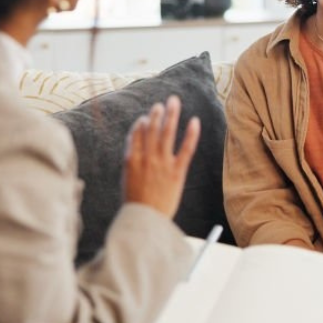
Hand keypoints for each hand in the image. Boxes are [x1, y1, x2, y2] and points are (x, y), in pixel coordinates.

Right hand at [123, 96, 199, 218]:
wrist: (145, 220)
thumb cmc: (136, 204)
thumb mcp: (128, 181)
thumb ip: (132, 163)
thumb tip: (135, 150)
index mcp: (131, 160)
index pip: (136, 135)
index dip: (143, 124)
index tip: (147, 117)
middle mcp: (146, 158)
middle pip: (152, 129)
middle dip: (157, 114)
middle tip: (163, 103)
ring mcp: (162, 164)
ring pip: (167, 133)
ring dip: (171, 115)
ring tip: (174, 102)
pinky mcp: (177, 172)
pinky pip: (186, 149)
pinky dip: (191, 134)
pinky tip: (195, 122)